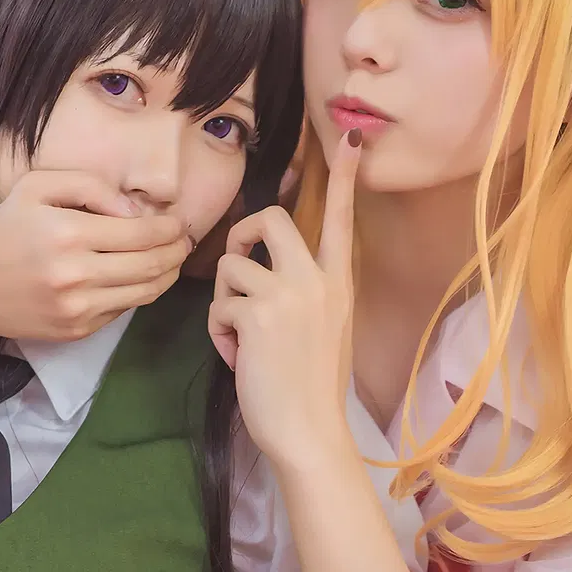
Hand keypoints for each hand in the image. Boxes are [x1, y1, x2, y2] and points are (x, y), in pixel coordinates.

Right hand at [0, 170, 192, 340]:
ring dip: (168, 274)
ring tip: (172, 259)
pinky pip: (123, 310)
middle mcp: (76, 274)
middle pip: (152, 265)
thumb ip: (90, 186)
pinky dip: (141, 293)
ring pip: (145, 292)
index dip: (170, 227)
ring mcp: (77, 308)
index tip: (179, 221)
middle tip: (185, 240)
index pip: (141, 232)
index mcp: (68, 233)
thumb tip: (134, 211)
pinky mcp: (76, 330)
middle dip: (177, 251)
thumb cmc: (3, 227)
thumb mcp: (37, 186)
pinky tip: (142, 277)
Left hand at [208, 130, 358, 470]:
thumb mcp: (325, 331)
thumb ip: (306, 296)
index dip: (344, 177)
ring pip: (232, 266)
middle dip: (242, 234)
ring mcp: (289, 295)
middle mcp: (318, 281)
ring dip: (224, 301)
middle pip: (270, 218)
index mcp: (339, 283)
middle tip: (238, 262)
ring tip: (240, 338)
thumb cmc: (312, 391)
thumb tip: (263, 276)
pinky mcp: (257, 315)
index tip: (352, 137)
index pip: (341, 219)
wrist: (310, 434)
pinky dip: (219, 333)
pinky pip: (219, 305)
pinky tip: (237, 358)